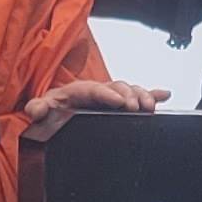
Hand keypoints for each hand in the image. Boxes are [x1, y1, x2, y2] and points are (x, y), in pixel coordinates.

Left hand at [22, 77, 168, 139]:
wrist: (57, 114)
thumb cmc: (51, 110)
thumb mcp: (42, 109)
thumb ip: (38, 108)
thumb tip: (35, 109)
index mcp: (79, 90)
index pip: (95, 89)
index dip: (108, 94)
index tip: (119, 103)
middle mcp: (98, 90)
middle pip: (117, 87)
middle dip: (129, 96)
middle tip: (135, 108)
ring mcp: (110, 96)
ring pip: (130, 90)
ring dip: (142, 96)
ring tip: (150, 107)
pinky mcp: (118, 104)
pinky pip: (137, 96)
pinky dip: (152, 94)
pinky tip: (165, 95)